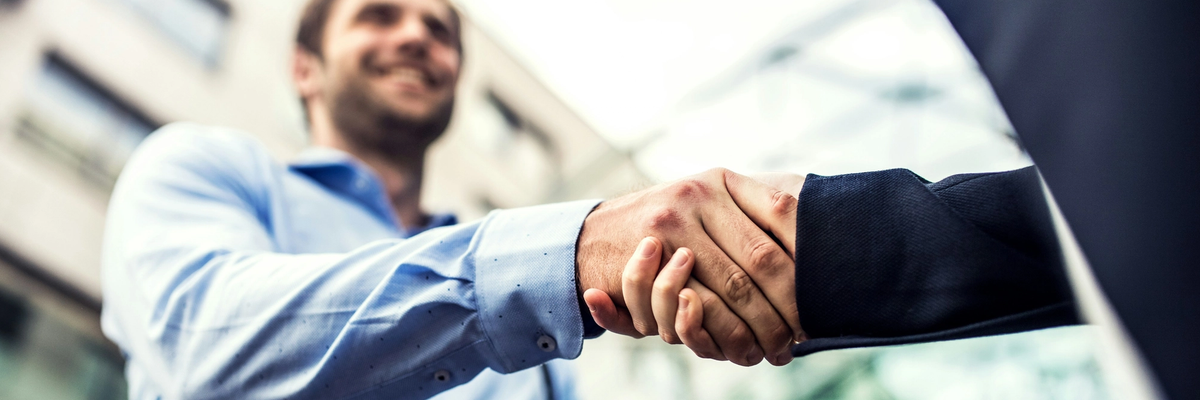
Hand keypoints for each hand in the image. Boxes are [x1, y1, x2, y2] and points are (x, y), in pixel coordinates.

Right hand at [576, 168, 800, 364]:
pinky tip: (743, 347)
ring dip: (760, 325)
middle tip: (805, 332)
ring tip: (778, 348)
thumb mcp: (704, 206)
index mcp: (722, 181)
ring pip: (733, 286)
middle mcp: (698, 195)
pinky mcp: (647, 258)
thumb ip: (749, 213)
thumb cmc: (662, 228)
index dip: (806, 256)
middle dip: (788, 301)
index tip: (824, 290)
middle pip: (762, 257)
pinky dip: (725, 330)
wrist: (590, 238)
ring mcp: (671, 223)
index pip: (782, 214)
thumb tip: (819, 234)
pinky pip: (695, 303)